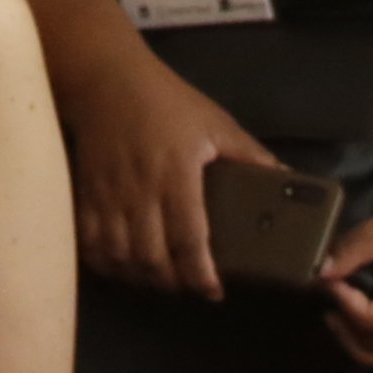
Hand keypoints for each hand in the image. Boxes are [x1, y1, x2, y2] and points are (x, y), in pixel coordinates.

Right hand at [67, 40, 273, 299]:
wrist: (107, 81)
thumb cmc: (167, 102)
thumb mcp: (215, 123)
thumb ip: (250, 154)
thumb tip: (286, 177)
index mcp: (176, 175)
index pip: (188, 238)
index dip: (200, 274)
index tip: (214, 291)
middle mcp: (140, 192)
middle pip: (152, 258)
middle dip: (173, 283)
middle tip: (190, 286)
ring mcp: (108, 197)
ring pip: (120, 258)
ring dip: (142, 278)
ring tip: (162, 280)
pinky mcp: (86, 196)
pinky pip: (91, 245)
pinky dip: (107, 265)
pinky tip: (124, 268)